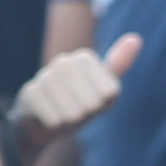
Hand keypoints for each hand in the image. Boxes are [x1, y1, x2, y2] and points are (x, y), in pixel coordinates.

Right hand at [14, 34, 138, 147]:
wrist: (43, 123)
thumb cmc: (79, 104)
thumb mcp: (104, 89)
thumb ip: (118, 65)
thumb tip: (135, 38)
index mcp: (85, 58)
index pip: (109, 92)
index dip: (103, 104)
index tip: (94, 102)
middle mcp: (64, 62)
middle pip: (91, 104)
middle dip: (86, 115)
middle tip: (77, 112)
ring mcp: (44, 76)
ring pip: (72, 113)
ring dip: (71, 122)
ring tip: (63, 115)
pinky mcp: (30, 93)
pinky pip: (54, 120)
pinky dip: (55, 127)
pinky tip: (48, 118)